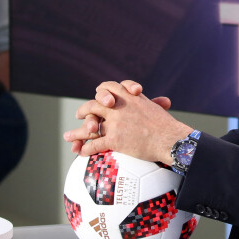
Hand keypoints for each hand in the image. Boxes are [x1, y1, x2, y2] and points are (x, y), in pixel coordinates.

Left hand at [64, 81, 191, 163]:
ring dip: (77, 132)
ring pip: (90, 125)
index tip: (101, 98)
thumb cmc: (167, 126)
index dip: (103, 91)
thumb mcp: (157, 108)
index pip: (110, 86)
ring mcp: (116, 123)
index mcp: (130, 97)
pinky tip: (81, 152)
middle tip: (80, 114)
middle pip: (94, 103)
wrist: (170, 139)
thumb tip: (164, 101)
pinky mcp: (115, 140)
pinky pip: (94, 144)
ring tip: (68, 136)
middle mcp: (120, 107)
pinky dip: (85, 148)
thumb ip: (153, 103)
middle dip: (84, 109)